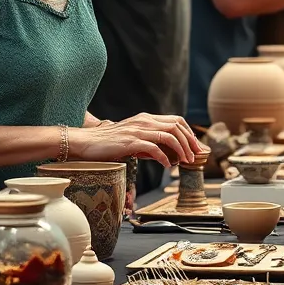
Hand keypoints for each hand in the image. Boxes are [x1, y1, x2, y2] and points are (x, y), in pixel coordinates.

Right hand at [82, 114, 201, 169]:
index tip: (196, 146)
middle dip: (190, 141)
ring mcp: (137, 131)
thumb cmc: (109, 144)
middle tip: (197, 155)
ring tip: (186, 161)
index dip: (189, 133)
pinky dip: (164, 157)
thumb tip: (168, 155)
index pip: (176, 120)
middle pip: (176, 126)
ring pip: (169, 135)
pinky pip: (153, 148)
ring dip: (181, 149)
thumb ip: (150, 143)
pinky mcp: (130, 142)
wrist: (86, 142)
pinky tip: (167, 165)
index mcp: (146, 119)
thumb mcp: (134, 139)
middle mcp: (144, 121)